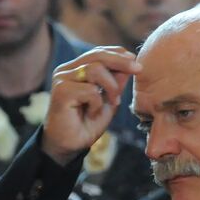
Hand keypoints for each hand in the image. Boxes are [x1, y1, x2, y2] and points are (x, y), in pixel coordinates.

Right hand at [42, 48, 141, 165]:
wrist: (69, 146)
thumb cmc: (87, 124)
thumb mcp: (108, 100)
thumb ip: (116, 82)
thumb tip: (130, 62)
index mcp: (76, 69)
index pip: (98, 53)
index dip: (117, 53)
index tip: (135, 60)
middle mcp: (66, 70)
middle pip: (97, 55)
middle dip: (121, 61)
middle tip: (138, 70)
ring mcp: (62, 79)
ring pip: (95, 69)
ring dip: (110, 87)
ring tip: (113, 102)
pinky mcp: (61, 91)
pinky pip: (90, 90)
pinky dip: (98, 103)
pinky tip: (93, 113)